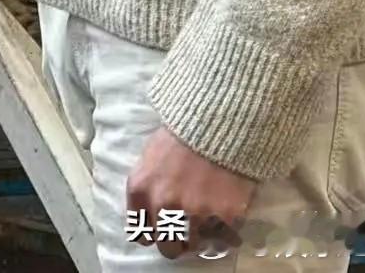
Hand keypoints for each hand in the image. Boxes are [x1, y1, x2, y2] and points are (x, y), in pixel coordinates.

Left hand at [128, 128, 257, 259]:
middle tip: (184, 236)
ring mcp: (195, 211)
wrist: (217, 118)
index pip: (140, 232)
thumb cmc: (180, 131)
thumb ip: (148, 185)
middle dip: (175, 244)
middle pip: (167, 246)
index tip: (160, 230)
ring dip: (200, 237)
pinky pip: (224, 234)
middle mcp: (163, 203)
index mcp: (141, 188)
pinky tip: (225, 211)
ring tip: (206, 223)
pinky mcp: (224, 214)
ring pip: (195, 245)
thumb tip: (151, 210)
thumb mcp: (151, 154)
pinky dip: (225, 228)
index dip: (152, 233)